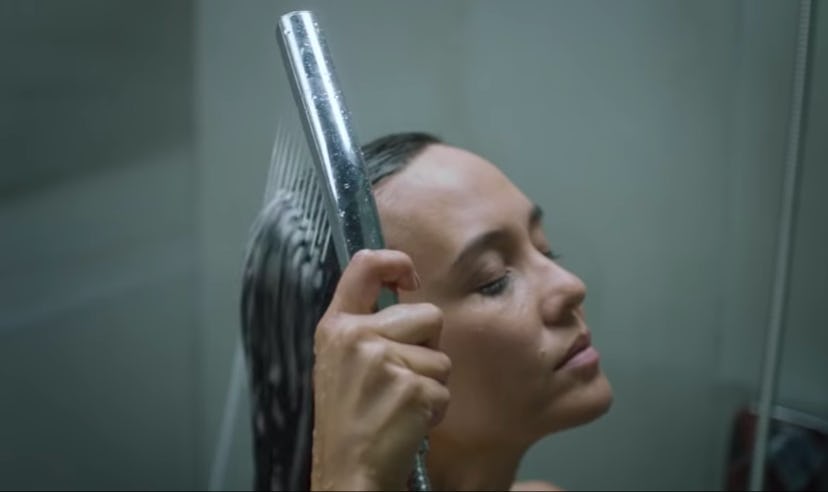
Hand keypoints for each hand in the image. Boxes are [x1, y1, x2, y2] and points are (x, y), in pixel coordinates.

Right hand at [311, 249, 450, 490]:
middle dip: (427, 346)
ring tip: (399, 404)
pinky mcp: (412, 389)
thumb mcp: (339, 362)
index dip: (395, 262)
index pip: (364, 266)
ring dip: (430, 382)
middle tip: (399, 378)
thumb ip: (365, 327)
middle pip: (427, 315)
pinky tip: (407, 422)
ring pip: (441, 355)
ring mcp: (385, 363)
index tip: (409, 277)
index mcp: (337, 327)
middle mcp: (357, 337)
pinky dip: (434, 409)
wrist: (348, 472)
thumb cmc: (348, 420)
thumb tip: (403, 292)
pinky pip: (444, 388)